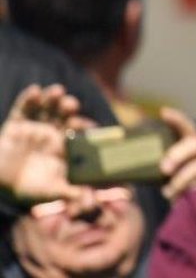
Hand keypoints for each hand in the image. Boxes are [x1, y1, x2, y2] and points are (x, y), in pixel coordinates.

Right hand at [0, 85, 85, 204]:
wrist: (1, 187)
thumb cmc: (31, 190)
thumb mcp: (51, 192)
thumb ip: (70, 193)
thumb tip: (91, 200)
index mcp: (65, 145)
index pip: (79, 131)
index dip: (84, 126)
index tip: (87, 125)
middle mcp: (53, 132)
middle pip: (64, 114)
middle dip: (68, 106)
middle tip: (71, 104)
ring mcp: (35, 127)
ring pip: (47, 107)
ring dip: (53, 97)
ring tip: (57, 92)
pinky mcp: (16, 124)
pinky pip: (22, 108)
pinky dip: (28, 98)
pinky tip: (34, 90)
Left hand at [158, 107, 195, 200]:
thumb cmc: (188, 188)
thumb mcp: (176, 173)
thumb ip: (166, 165)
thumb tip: (142, 161)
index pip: (187, 127)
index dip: (176, 119)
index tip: (163, 112)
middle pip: (195, 142)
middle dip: (177, 153)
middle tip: (164, 168)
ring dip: (180, 179)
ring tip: (168, 192)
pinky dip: (190, 190)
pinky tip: (182, 196)